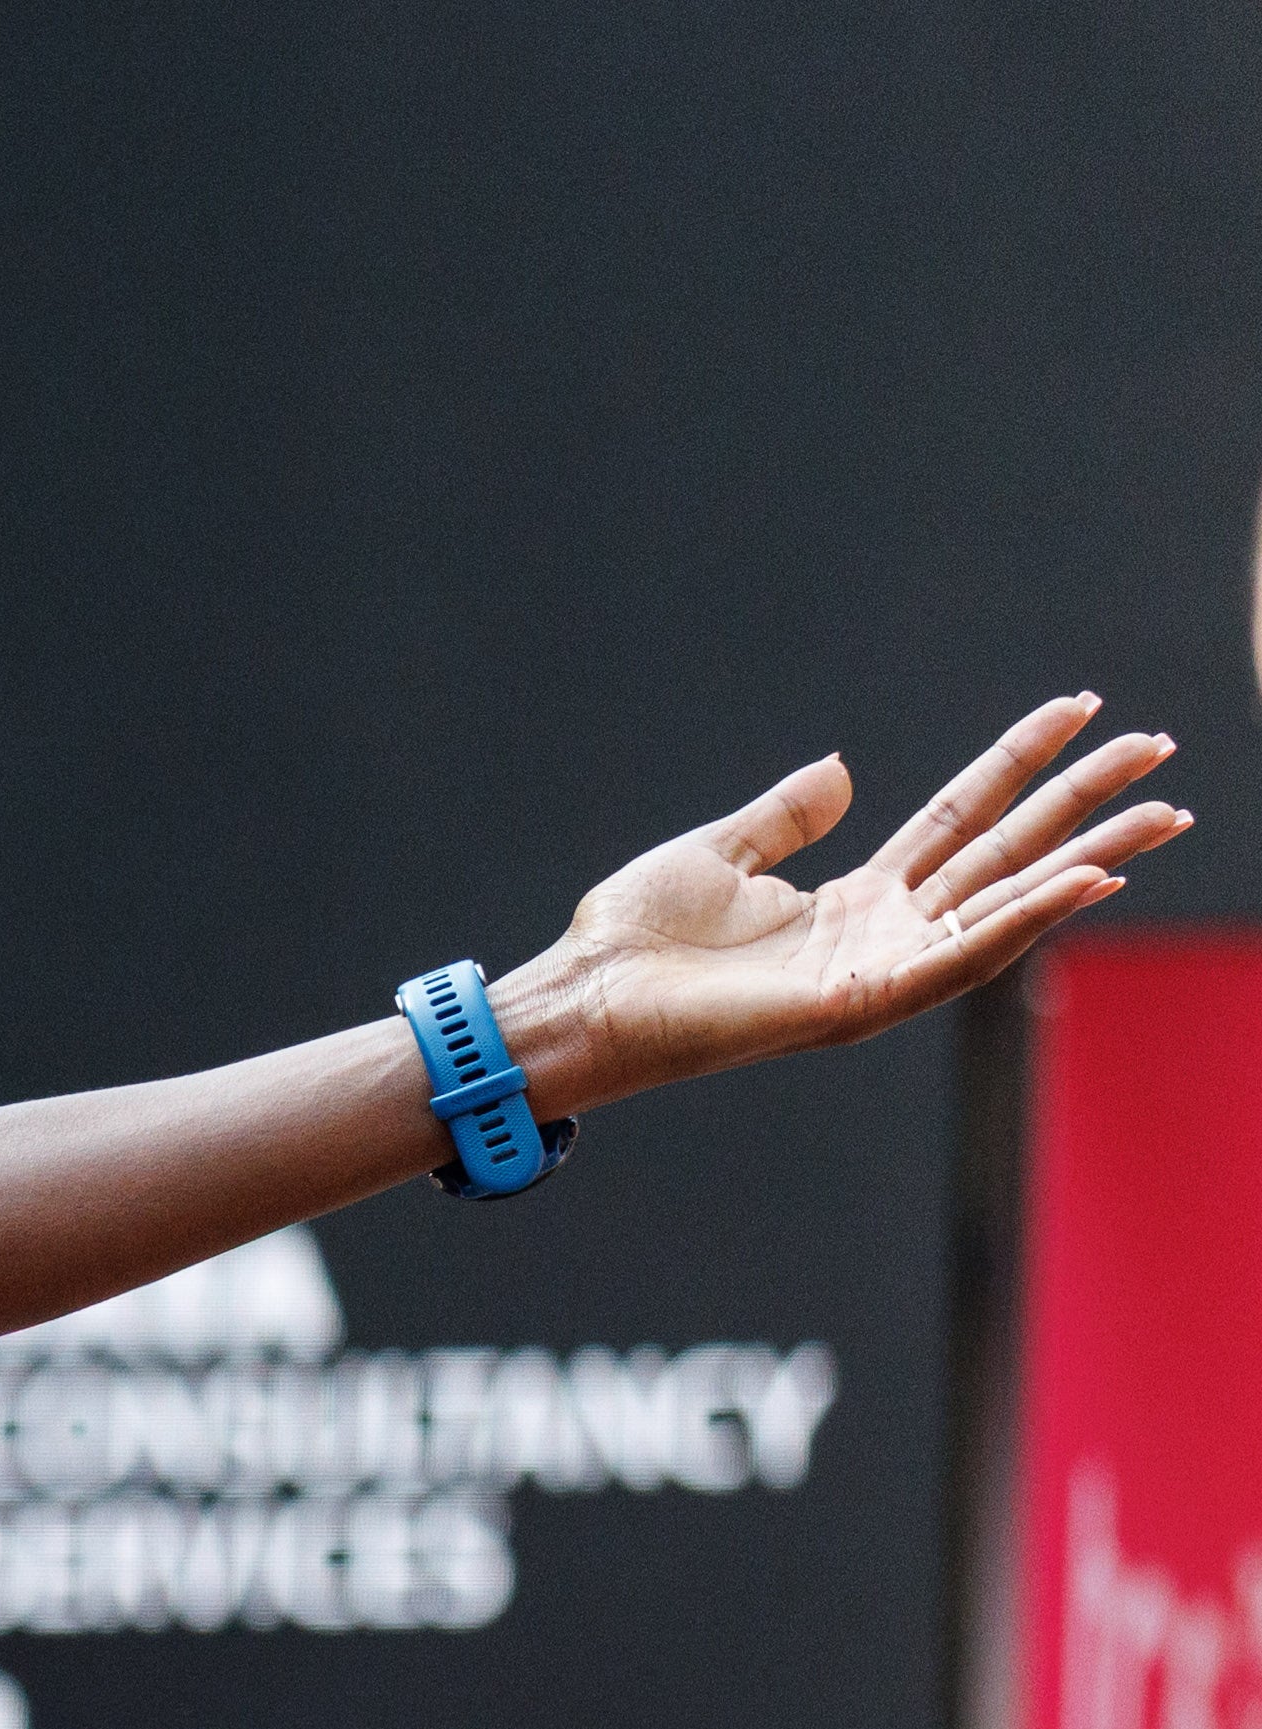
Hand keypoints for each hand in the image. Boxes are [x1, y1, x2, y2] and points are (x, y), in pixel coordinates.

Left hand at [512, 693, 1184, 1108]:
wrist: (581, 1000)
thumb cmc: (631, 941)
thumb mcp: (719, 853)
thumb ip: (787, 813)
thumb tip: (844, 768)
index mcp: (853, 899)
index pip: (963, 816)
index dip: (1021, 761)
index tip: (1081, 708)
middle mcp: (880, 935)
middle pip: (1007, 854)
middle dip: (1086, 805)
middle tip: (1163, 749)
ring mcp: (876, 972)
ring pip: (1007, 905)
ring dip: (1087, 860)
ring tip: (1161, 815)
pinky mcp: (857, 1005)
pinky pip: (958, 959)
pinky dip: (1023, 921)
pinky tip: (1083, 881)